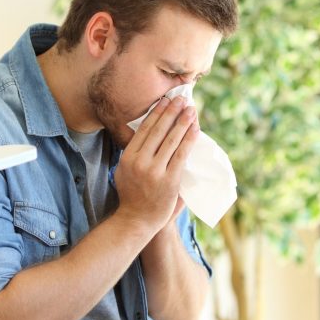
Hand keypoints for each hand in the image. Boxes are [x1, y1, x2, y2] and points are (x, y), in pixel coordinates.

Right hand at [114, 96, 198, 234]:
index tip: (165, 100)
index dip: (156, 113)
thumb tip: (147, 131)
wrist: (137, 220)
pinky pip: (181, 154)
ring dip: (183, 122)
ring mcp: (154, 171)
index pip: (144, 129)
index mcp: (127, 157)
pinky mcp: (169, 180)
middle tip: (181, 99)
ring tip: (191, 110)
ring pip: (171, 140)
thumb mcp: (124, 171)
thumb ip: (135, 154)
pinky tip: (195, 129)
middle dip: (171, 112)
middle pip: (158, 131)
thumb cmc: (132, 195)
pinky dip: (189, 139)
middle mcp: (139, 162)